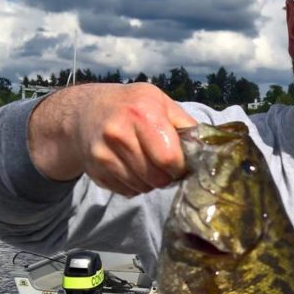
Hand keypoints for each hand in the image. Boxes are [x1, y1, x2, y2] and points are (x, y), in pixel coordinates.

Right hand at [28, 83, 196, 195]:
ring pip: (142, 188)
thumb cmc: (131, 106)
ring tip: (147, 164)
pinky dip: (134, 186)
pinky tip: (131, 167)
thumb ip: (185, 124)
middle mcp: (119, 133)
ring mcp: (104, 153)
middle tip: (164, 165)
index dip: (179, 166)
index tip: (179, 162)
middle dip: (166, 176)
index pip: (169, 158)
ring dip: (151, 182)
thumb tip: (209, 149)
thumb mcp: (159, 102)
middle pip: (156, 178)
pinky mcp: (96, 170)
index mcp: (142, 113)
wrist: (84, 112)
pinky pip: (127, 191)